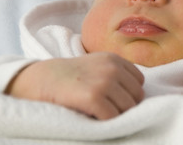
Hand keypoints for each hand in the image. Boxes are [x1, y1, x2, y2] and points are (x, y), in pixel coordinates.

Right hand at [6, 52, 143, 119]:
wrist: (43, 79)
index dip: (129, 93)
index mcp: (115, 59)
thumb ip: (118, 73)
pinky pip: (113, 116)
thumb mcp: (98, 65)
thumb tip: (139, 95)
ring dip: (117, 114)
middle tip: (109, 108)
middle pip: (137, 96)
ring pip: (128, 108)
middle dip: (126, 105)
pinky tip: (95, 117)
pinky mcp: (94, 97)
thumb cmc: (72, 76)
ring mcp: (104, 81)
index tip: (115, 98)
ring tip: (102, 112)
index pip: (139, 81)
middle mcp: (112, 68)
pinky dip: (107, 122)